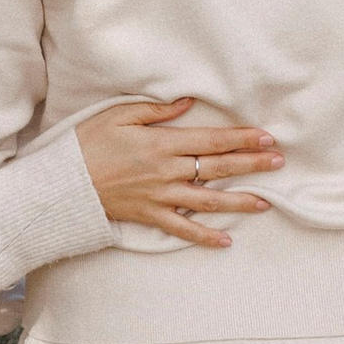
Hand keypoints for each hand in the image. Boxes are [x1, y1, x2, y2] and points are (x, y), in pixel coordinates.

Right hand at [75, 96, 281, 247]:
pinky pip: (182, 229)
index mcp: (162, 144)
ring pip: (209, 200)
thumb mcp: (119, 115)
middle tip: (279, 163)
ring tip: (265, 202)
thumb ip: (156, 110)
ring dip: (239, 201)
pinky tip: (226, 241)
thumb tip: (187, 103)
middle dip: (251, 165)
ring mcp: (160, 196)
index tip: (266, 138)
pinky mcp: (150, 216)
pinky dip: (205, 237)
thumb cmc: (88, 143)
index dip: (241, 138)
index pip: (212, 140)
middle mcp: (167, 171)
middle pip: (218, 168)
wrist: (64, 182)